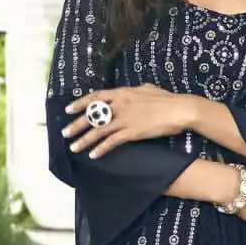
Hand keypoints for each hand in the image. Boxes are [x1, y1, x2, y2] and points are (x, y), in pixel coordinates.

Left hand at [63, 86, 197, 157]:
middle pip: (93, 115)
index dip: (80, 104)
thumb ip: (134, 91)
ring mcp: (126, 118)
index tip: (68, 109)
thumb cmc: (167, 99)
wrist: (181, 109)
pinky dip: (101, 148)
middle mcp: (120, 104)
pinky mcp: (133, 132)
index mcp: (123, 92)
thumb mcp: (147, 89)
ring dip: (84, 140)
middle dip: (77, 125)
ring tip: (73, 147)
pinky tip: (93, 155)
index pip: (95, 97)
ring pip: (99, 130)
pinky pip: (112, 141)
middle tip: (65, 133)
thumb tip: (130, 92)